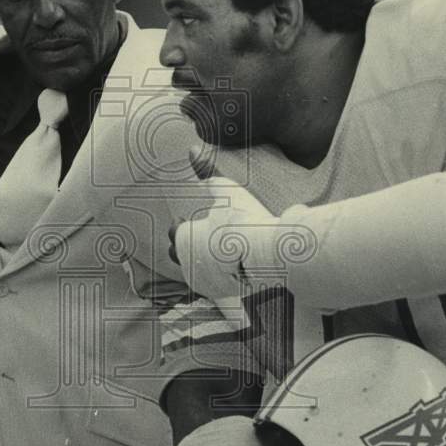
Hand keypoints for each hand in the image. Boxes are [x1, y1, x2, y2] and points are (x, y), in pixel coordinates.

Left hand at [168, 149, 279, 309]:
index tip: (193, 220)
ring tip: (222, 252)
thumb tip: (191, 149)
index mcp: (183, 238)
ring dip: (204, 262)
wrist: (270, 256)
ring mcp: (203, 283)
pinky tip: (233, 268)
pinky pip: (213, 284)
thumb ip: (207, 171)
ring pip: (196, 271)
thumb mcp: (227, 190)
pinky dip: (219, 276)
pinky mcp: (220, 295)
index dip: (185, 225)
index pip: (175, 232)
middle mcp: (186, 264)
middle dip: (189, 246)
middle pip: (181, 254)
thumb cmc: (245, 221)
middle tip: (208, 237)